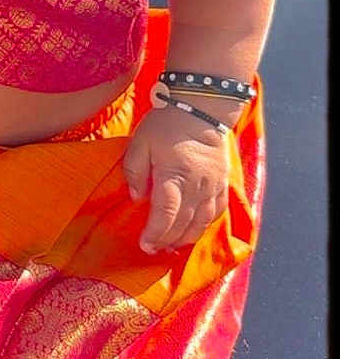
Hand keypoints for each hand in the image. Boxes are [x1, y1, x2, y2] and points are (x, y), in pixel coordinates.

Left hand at [122, 106, 229, 254]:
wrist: (202, 107)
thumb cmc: (166, 123)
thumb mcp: (141, 141)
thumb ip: (135, 170)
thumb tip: (136, 197)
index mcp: (174, 176)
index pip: (165, 214)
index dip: (155, 233)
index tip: (145, 245)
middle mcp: (196, 186)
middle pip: (183, 223)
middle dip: (167, 240)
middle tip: (154, 250)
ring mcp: (213, 186)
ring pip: (202, 222)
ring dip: (187, 238)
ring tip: (172, 246)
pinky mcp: (223, 182)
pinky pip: (217, 212)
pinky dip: (205, 225)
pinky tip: (195, 230)